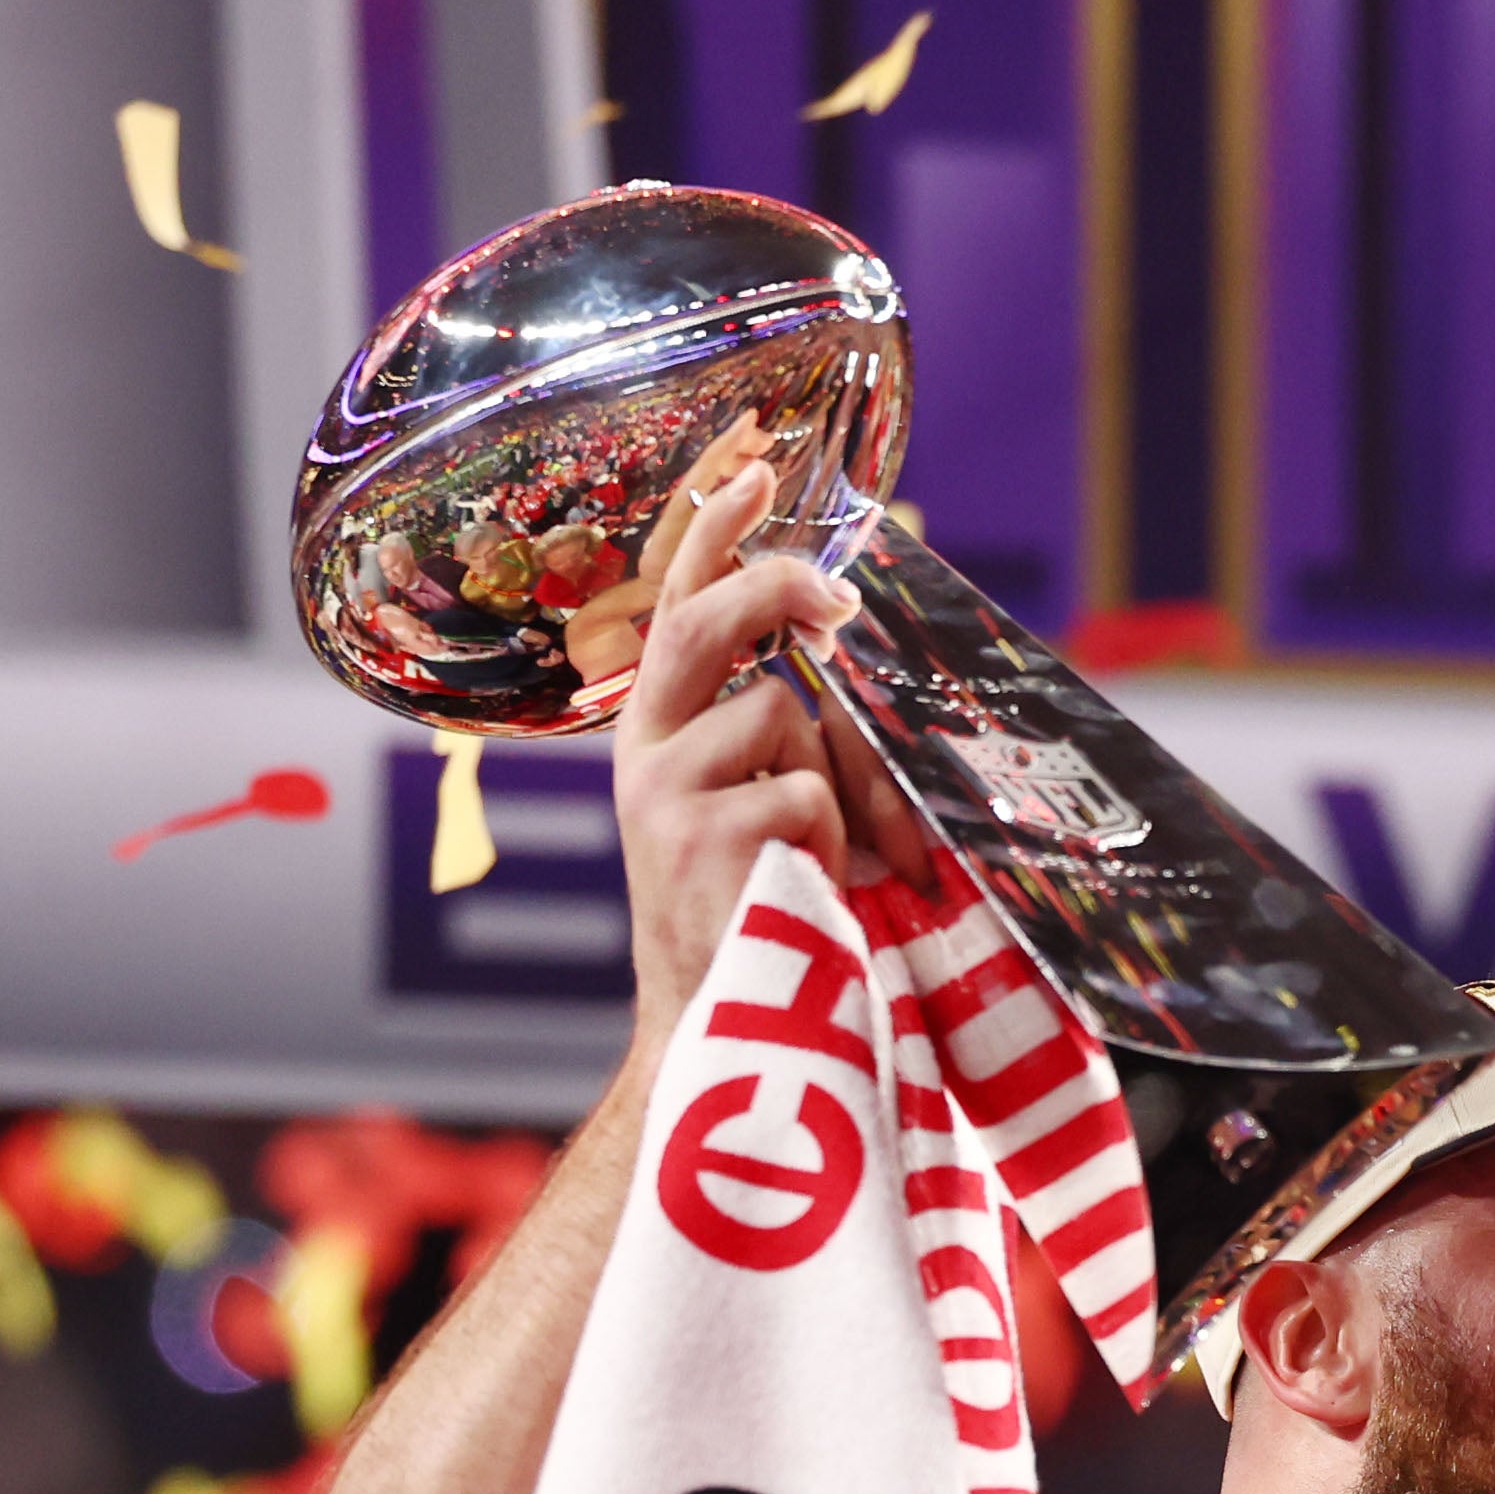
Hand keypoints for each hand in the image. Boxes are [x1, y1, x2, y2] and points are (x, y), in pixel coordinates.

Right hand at [611, 461, 934, 1040]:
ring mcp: (662, 791)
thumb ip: (795, 724)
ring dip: (830, 776)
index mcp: (658, 730)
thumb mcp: (772, 801)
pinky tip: (804, 885)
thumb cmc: (765, 910)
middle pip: (704, 620)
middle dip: (775, 585)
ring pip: (779, 715)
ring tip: (816, 852)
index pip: (676, 602)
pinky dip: (830, 836)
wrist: (726, 1028)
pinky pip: (802, 790)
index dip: (712, 528)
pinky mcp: (697, 837)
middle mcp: (643, 749)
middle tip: (840, 598)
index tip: (753, 465)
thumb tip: (851, 631)